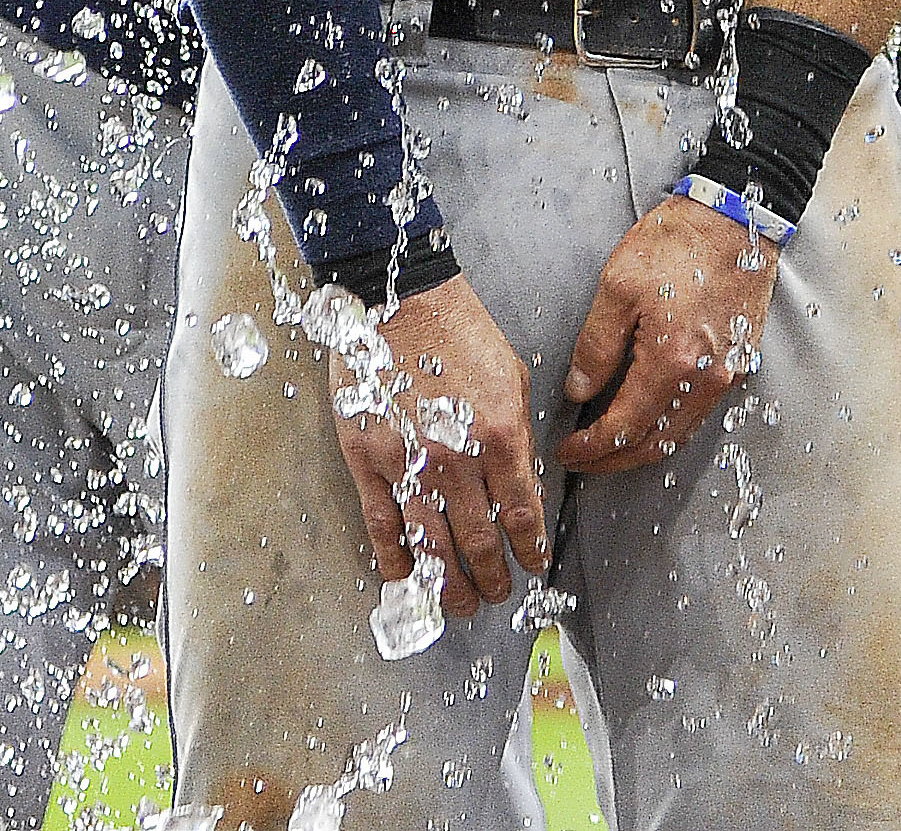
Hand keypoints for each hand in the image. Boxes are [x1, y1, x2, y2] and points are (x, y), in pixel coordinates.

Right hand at [328, 275, 548, 619]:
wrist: (399, 297)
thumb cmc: (458, 330)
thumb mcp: (511, 376)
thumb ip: (520, 437)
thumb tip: (526, 488)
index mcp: (497, 434)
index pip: (521, 514)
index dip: (530, 549)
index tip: (533, 565)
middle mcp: (454, 458)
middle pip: (478, 542)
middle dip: (493, 577)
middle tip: (496, 593)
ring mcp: (406, 463)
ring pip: (432, 548)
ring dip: (450, 586)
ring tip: (461, 604)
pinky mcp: (367, 460)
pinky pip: (383, 526)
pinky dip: (396, 563)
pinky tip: (408, 581)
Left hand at [556, 196, 779, 475]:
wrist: (736, 217)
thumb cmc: (678, 242)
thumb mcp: (619, 285)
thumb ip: (596, 345)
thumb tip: (579, 390)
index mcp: (672, 360)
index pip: (624, 427)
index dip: (592, 446)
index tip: (567, 451)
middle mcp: (705, 379)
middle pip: (655, 444)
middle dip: (613, 460)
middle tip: (582, 461)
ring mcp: (727, 374)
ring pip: (680, 435)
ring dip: (642, 449)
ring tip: (609, 447)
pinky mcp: (738, 362)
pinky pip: (699, 414)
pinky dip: (670, 428)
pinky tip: (648, 419)